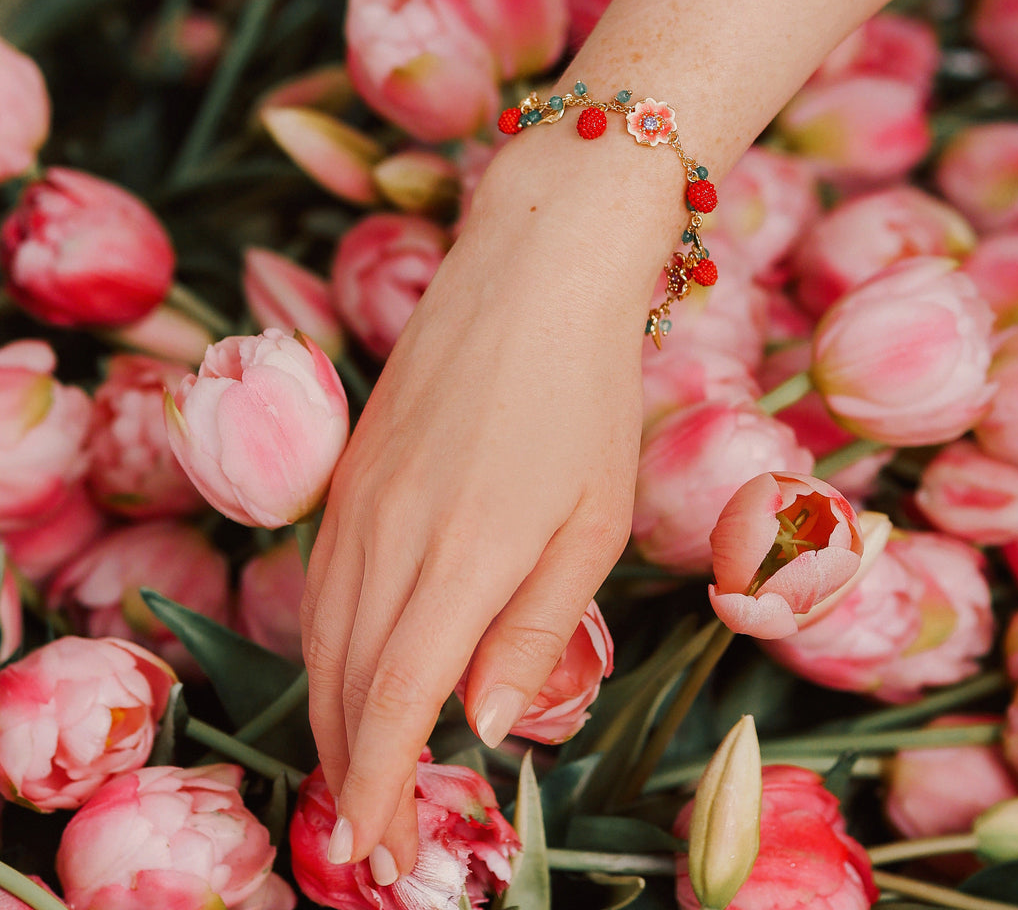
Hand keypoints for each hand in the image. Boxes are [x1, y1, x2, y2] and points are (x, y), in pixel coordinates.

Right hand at [300, 133, 680, 878]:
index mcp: (462, 555)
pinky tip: (347, 663)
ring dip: (329, 712)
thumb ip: (535, 626)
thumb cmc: (585, 395)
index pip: (393, 702)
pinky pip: (323, 578)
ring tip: (356, 766)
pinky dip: (326, 643)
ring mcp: (358, 496)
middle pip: (342, 678)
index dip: (380, 786)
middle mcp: (389, 533)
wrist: (532, 273)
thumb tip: (483, 721)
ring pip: (320, 632)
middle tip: (374, 835)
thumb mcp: (591, 520)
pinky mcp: (352, 470)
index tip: (380, 851)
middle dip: (351, 768)